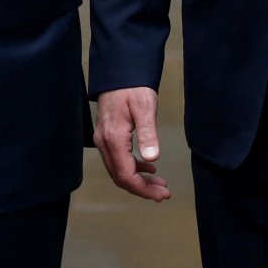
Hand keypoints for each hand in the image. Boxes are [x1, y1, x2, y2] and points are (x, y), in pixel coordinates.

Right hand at [92, 87, 170, 201]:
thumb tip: (152, 159)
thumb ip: (148, 134)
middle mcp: (104, 142)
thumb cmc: (133, 87)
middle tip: (164, 193)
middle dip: (142, 189)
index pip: (125, 175)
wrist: (120, 72)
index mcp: (113, 138)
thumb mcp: (145, 107)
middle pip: (120, 177)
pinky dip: (132, 168)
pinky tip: (148, 167)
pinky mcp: (106, 136)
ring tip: (160, 184)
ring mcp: (103, 139)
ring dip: (138, 180)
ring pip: (118, 170)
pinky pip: (117, 160)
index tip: (162, 194)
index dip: (143, 189)